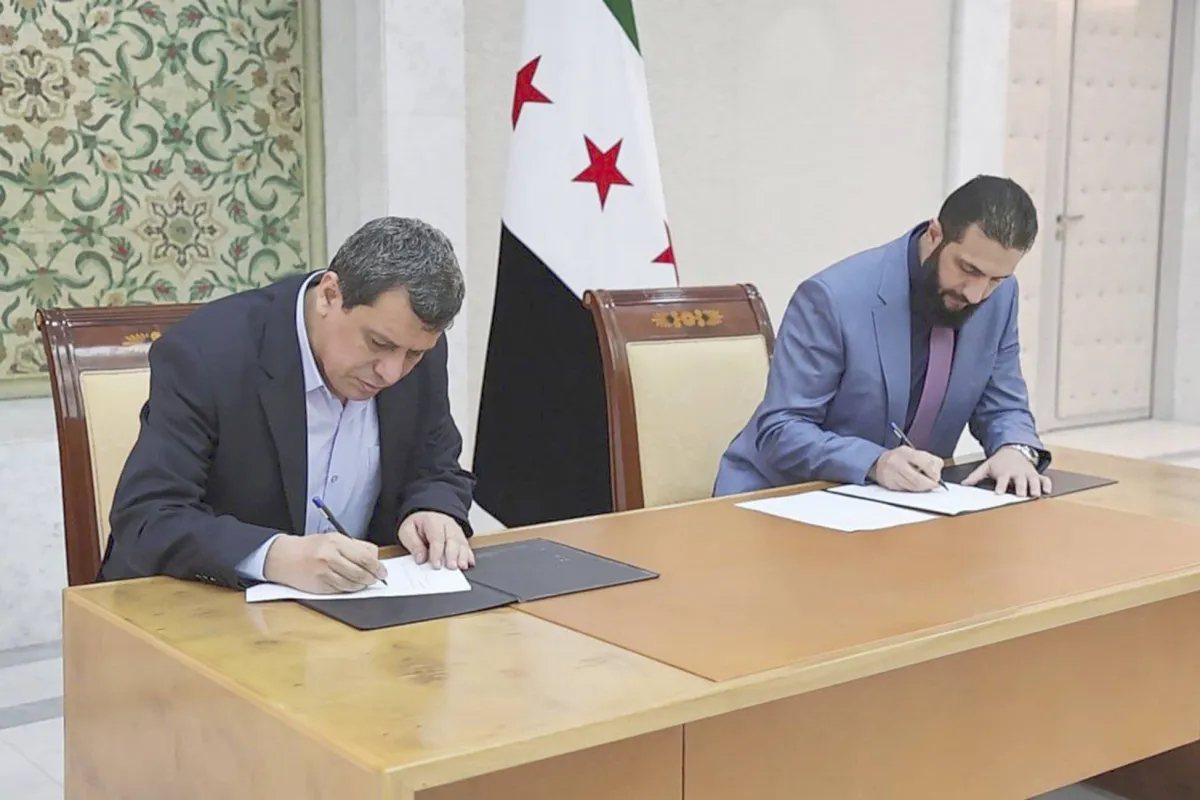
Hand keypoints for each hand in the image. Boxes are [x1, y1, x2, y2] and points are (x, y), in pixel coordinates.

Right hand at [262, 533, 386, 593]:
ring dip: (361, 585)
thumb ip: (356, 547)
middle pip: (360, 573)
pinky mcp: (319, 586)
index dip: (377, 567)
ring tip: (363, 582)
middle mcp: (330, 557)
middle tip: (376, 579)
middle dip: (372, 578)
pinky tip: (350, 585)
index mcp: (336, 542)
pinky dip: (348, 589)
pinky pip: (340, 590)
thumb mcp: (334, 539)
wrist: (284, 557)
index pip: (365, 558)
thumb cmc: (311, 547)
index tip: (383, 572)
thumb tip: (376, 558)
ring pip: (352, 584)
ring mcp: (324, 573)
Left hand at [398, 511, 473, 569]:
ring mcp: (455, 530)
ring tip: (462, 566)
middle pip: (452, 539)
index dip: (437, 552)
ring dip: (463, 555)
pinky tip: (470, 562)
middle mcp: (447, 525)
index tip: (436, 564)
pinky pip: (467, 545)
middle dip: (453, 554)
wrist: (426, 515)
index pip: (436, 537)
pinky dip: (469, 554)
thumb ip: (413, 545)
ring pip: (462, 542)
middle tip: (451, 567)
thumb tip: (420, 558)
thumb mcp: (407, 531)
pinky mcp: (460, 537)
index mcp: (432, 521)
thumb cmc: (417, 525)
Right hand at [868, 446, 943, 491]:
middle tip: (933, 484)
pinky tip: (914, 485)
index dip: (934, 473)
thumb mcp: (915, 453)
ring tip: (925, 484)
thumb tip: (937, 472)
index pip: (925, 463)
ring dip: (922, 488)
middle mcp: (896, 462)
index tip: (937, 477)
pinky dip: (913, 490)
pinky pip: (906, 490)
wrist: (879, 463)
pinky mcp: (889, 484)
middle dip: (929, 484)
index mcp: (905, 452)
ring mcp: (891, 474)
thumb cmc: (901, 458)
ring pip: (912, 487)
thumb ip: (930, 460)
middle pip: (918, 480)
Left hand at [963, 446, 1050, 497]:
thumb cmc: (999, 462)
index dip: (1001, 487)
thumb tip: (963, 484)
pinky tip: (1047, 491)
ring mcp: (1028, 474)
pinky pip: (1044, 479)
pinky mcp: (1036, 475)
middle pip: (1020, 481)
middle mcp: (1017, 473)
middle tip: (1021, 495)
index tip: (999, 493)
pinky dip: (1046, 484)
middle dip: (1021, 488)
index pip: (1002, 481)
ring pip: (1033, 481)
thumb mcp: (986, 466)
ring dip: (1035, 487)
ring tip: (1035, 495)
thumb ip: (975, 476)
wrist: (1013, 449)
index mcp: (1004, 473)